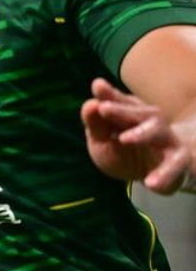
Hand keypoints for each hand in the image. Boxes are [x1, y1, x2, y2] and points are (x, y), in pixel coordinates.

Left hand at [81, 78, 193, 193]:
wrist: (159, 177)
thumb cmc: (125, 153)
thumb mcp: (103, 141)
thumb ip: (96, 125)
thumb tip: (90, 104)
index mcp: (130, 115)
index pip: (120, 102)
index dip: (109, 95)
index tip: (97, 86)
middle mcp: (151, 123)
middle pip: (141, 112)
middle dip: (122, 110)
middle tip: (104, 108)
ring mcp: (167, 142)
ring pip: (159, 132)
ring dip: (142, 133)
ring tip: (124, 139)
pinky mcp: (179, 163)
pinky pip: (175, 166)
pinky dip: (164, 174)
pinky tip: (150, 183)